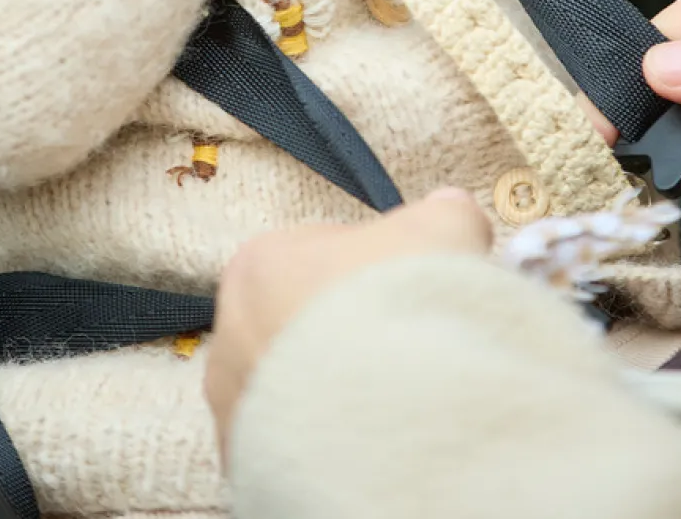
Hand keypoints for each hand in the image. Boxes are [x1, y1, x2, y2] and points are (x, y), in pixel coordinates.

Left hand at [204, 189, 490, 461]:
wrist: (390, 413)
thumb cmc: (400, 302)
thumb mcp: (441, 228)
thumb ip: (441, 214)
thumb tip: (451, 211)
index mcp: (260, 264)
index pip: (318, 255)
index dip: (372, 269)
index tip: (407, 289)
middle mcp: (229, 334)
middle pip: (300, 320)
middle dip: (348, 329)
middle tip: (405, 346)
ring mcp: (234, 409)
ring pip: (295, 386)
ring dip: (336, 387)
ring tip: (394, 399)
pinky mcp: (250, 470)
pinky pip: (296, 442)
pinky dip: (329, 440)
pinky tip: (372, 439)